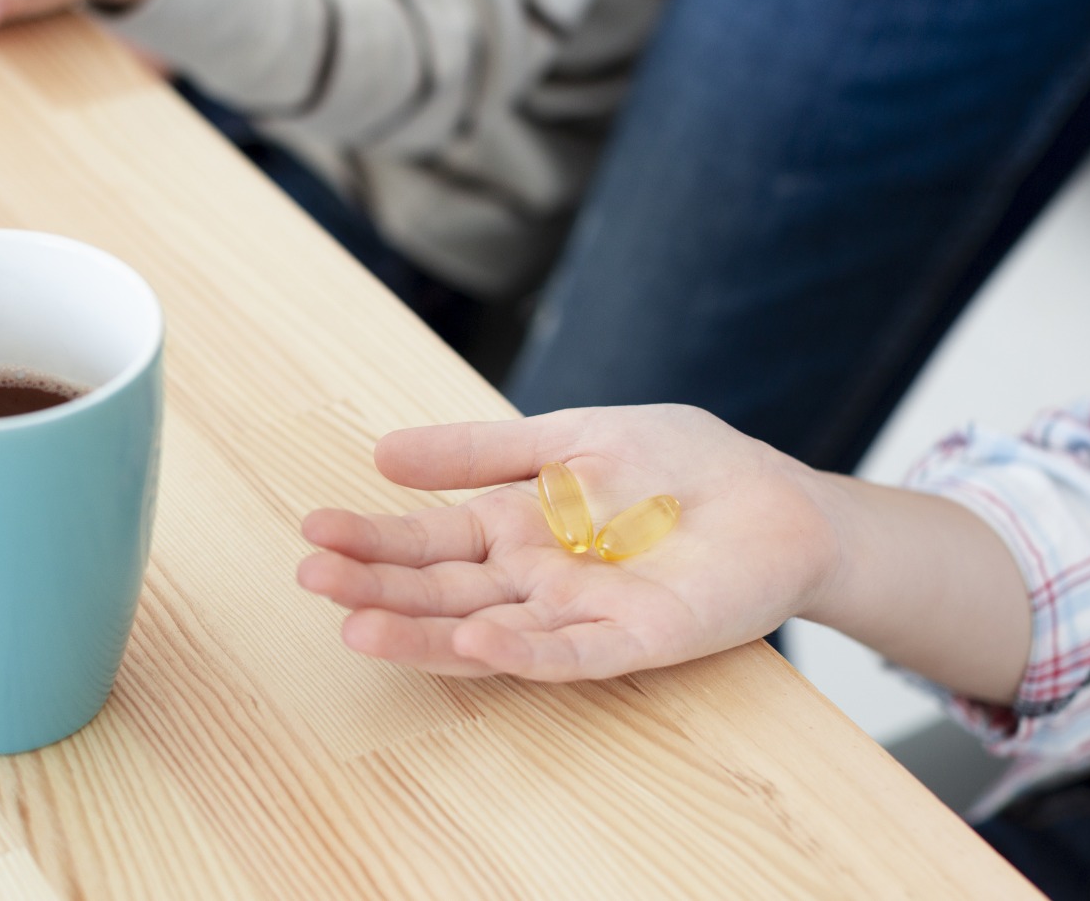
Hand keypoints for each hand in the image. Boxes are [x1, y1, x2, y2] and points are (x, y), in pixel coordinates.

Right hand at [298, 405, 841, 680]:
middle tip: (312, 579)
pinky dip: (521, 652)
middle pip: (442, 590)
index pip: (427, 539)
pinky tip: (473, 643)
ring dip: (425, 634)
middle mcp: (533, 580)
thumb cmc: (676, 462)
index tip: (312, 532)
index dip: (371, 537)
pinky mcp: (634, 640)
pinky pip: (569, 653)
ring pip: (487, 632)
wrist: (777, 498)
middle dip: (376, 586)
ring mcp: (578, 615)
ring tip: (359, 628)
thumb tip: (381, 451)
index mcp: (513, 528)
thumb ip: (481, 450)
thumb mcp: (567, 437)